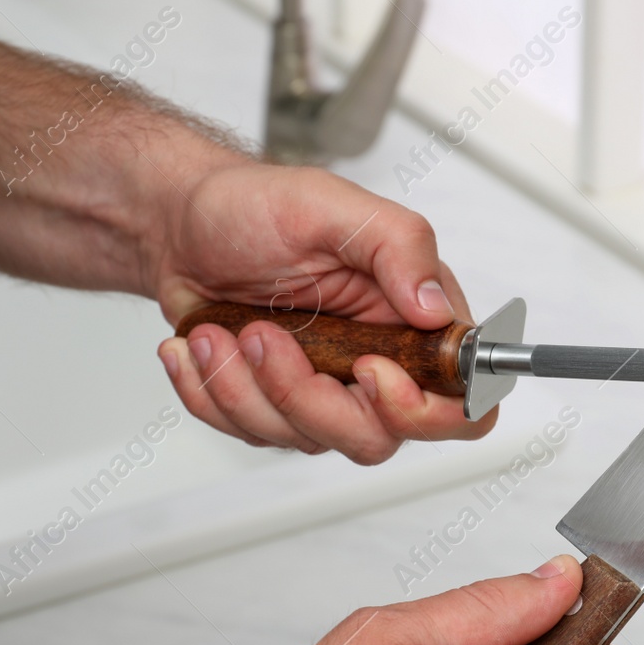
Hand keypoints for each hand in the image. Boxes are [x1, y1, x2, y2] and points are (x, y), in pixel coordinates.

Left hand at [150, 163, 496, 463]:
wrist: (182, 225)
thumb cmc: (255, 206)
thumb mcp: (329, 205)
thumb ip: (399, 245)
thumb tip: (436, 308)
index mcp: (414, 320)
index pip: (461, 402)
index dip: (422, 410)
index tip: (368, 370)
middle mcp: (379, 364)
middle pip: (374, 438)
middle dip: (305, 397)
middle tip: (260, 336)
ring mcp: (327, 392)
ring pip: (305, 439)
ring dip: (245, 387)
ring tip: (218, 332)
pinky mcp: (277, 406)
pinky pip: (252, 433)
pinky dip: (213, 392)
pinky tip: (200, 348)